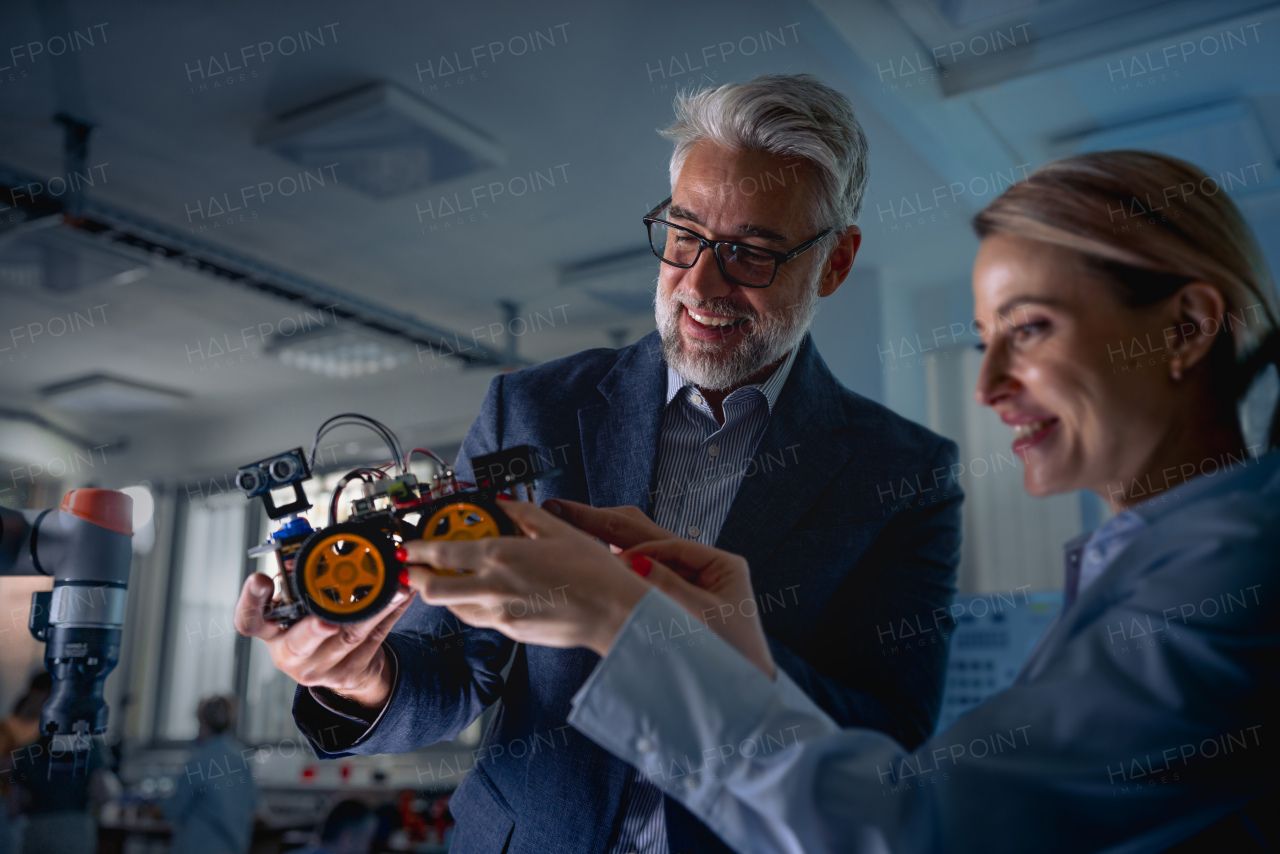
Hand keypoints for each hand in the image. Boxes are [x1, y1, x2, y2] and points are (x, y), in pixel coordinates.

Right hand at [234, 572, 412, 711]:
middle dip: (314, 628)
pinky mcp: (350, 672)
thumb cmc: (312, 626)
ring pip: (349, 637)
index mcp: (271, 631)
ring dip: (374, 610)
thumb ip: (296, 579)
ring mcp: (321, 668)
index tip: (261, 579)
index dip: (251, 600)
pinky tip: (403, 596)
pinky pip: (375, 638)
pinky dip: (392, 614)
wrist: (338, 667)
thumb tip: (301, 547)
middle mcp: (290, 653)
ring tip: (390, 588)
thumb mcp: (295, 605)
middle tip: (327, 620)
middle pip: (299, 642)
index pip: (249, 619)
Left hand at [401, 501, 649, 655]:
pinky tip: (478, 596)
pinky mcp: (512, 633)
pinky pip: (479, 619)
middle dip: (418, 578)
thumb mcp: (559, 530)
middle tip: (414, 569)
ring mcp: (501, 615)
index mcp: (501, 557)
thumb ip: (525, 514)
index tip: (408, 548)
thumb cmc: (592, 571)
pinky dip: (469, 607)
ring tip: (443, 582)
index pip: (444, 554)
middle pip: (435, 589)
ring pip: (453, 609)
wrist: (612, 613)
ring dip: (442, 595)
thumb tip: (506, 504)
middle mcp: (493, 588)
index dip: (419, 551)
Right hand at [545, 500, 773, 675]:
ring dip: (606, 539)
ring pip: (640, 547)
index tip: (613, 563)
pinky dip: (615, 564)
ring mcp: (686, 578)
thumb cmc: (731, 658)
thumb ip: (668, 586)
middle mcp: (703, 565)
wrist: (740, 698)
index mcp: (720, 564)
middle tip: (563, 509)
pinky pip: (639, 572)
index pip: (668, 542)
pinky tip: (588, 553)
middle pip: (648, 534)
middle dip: (604, 522)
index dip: (637, 550)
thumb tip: (635, 560)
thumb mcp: (702, 617)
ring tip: (568, 523)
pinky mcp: (672, 596)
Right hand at [621, 538, 775, 678]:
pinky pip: (670, 591)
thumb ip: (668, 584)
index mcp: (726, 565)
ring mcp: (707, 587)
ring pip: (668, 574)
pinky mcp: (698, 603)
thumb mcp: (698, 611)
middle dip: (645, 564)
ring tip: (622, 582)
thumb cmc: (730, 647)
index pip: (680, 547)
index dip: (648, 550)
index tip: (621, 558)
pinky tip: (635, 594)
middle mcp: (717, 571)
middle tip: (616, 568)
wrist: (742, 686)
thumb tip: (636, 562)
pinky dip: (654, 592)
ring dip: (648, 579)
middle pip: (673, 559)